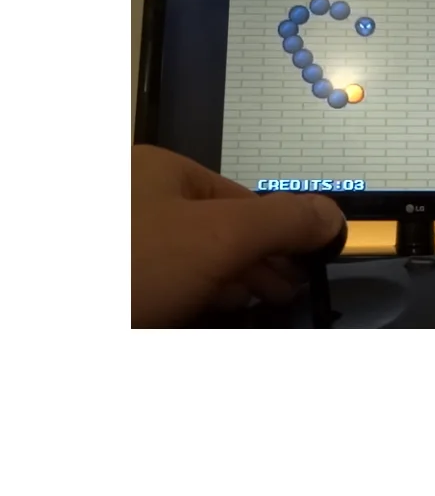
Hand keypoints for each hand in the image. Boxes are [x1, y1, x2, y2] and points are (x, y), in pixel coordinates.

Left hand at [131, 145, 343, 327]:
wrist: (41, 323)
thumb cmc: (134, 264)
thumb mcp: (219, 237)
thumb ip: (281, 221)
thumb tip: (333, 216)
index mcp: (162, 172)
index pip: (243, 199)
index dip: (282, 232)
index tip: (306, 268)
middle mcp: (139, 199)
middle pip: (219, 229)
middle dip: (261, 260)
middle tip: (289, 292)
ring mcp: (126, 243)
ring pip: (192, 258)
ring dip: (232, 280)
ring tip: (263, 302)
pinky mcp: (119, 282)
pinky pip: (165, 281)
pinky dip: (194, 294)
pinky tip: (211, 308)